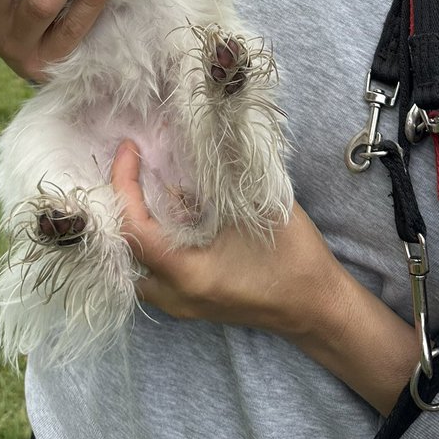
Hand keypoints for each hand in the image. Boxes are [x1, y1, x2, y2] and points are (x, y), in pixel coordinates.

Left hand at [111, 142, 420, 415]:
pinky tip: (163, 209)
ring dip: (133, 221)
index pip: (134, 228)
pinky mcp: (189, 301)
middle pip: (124, 249)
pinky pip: (151, 270)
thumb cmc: (294, 259)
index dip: (124, 184)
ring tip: (139, 183)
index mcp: (188, 274)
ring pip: (133, 263)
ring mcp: (181, 305)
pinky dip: (149, 236)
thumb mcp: (259, 208)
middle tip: (130, 164)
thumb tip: (202, 131)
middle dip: (121, 202)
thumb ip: (225, 173)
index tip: (129, 149)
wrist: (317, 307)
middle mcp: (175, 297)